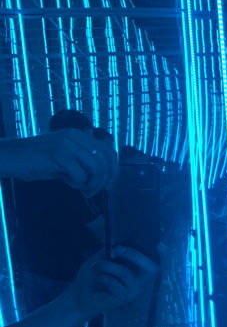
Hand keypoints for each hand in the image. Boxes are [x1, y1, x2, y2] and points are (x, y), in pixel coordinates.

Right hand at [0, 129, 118, 195]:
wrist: (13, 157)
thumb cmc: (40, 160)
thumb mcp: (66, 156)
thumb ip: (84, 160)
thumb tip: (106, 174)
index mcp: (79, 135)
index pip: (109, 152)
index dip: (114, 171)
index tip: (108, 186)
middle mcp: (76, 136)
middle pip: (106, 161)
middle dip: (105, 181)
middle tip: (93, 191)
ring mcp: (67, 144)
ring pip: (97, 169)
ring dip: (92, 184)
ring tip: (81, 188)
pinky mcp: (59, 155)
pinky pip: (81, 176)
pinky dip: (77, 184)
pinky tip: (66, 182)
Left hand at [69, 247, 157, 316]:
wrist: (80, 294)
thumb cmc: (92, 277)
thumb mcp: (101, 257)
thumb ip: (111, 250)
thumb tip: (118, 239)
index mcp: (135, 270)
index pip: (153, 262)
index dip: (162, 255)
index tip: (159, 245)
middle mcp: (137, 280)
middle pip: (149, 267)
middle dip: (133, 254)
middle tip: (117, 249)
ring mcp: (132, 291)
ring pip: (125, 272)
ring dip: (107, 266)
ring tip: (96, 267)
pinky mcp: (124, 299)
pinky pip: (116, 283)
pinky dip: (104, 277)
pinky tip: (99, 279)